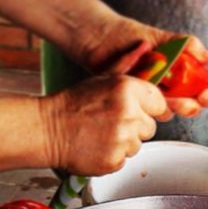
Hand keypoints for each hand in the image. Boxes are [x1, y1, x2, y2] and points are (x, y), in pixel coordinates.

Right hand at [40, 74, 167, 176]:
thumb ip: (128, 67)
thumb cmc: (74, 103)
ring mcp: (123, 140)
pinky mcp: (114, 160)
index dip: (149, 108)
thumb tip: (144, 47)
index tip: (140, 110)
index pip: (160, 103)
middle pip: (150, 126)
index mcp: (128, 90)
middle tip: (113, 122)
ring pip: (138, 144)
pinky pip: (124, 159)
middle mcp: (129, 114)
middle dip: (136, 126)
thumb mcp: (103, 78)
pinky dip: (113, 156)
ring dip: (124, 142)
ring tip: (102, 133)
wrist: (47, 129)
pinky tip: (97, 145)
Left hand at [73, 15, 207, 118]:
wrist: (102, 38)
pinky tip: (141, 92)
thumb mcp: (164, 38)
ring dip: (167, 107)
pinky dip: (144, 105)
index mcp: (181, 74)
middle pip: (187, 106)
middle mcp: (168, 89)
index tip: (207, 94)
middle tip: (188, 103)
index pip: (201, 90)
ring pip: (166, 112)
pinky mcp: (133, 102)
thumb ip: (188, 45)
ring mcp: (150, 97)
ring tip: (162, 94)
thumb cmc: (133, 36)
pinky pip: (142, 111)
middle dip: (190, 106)